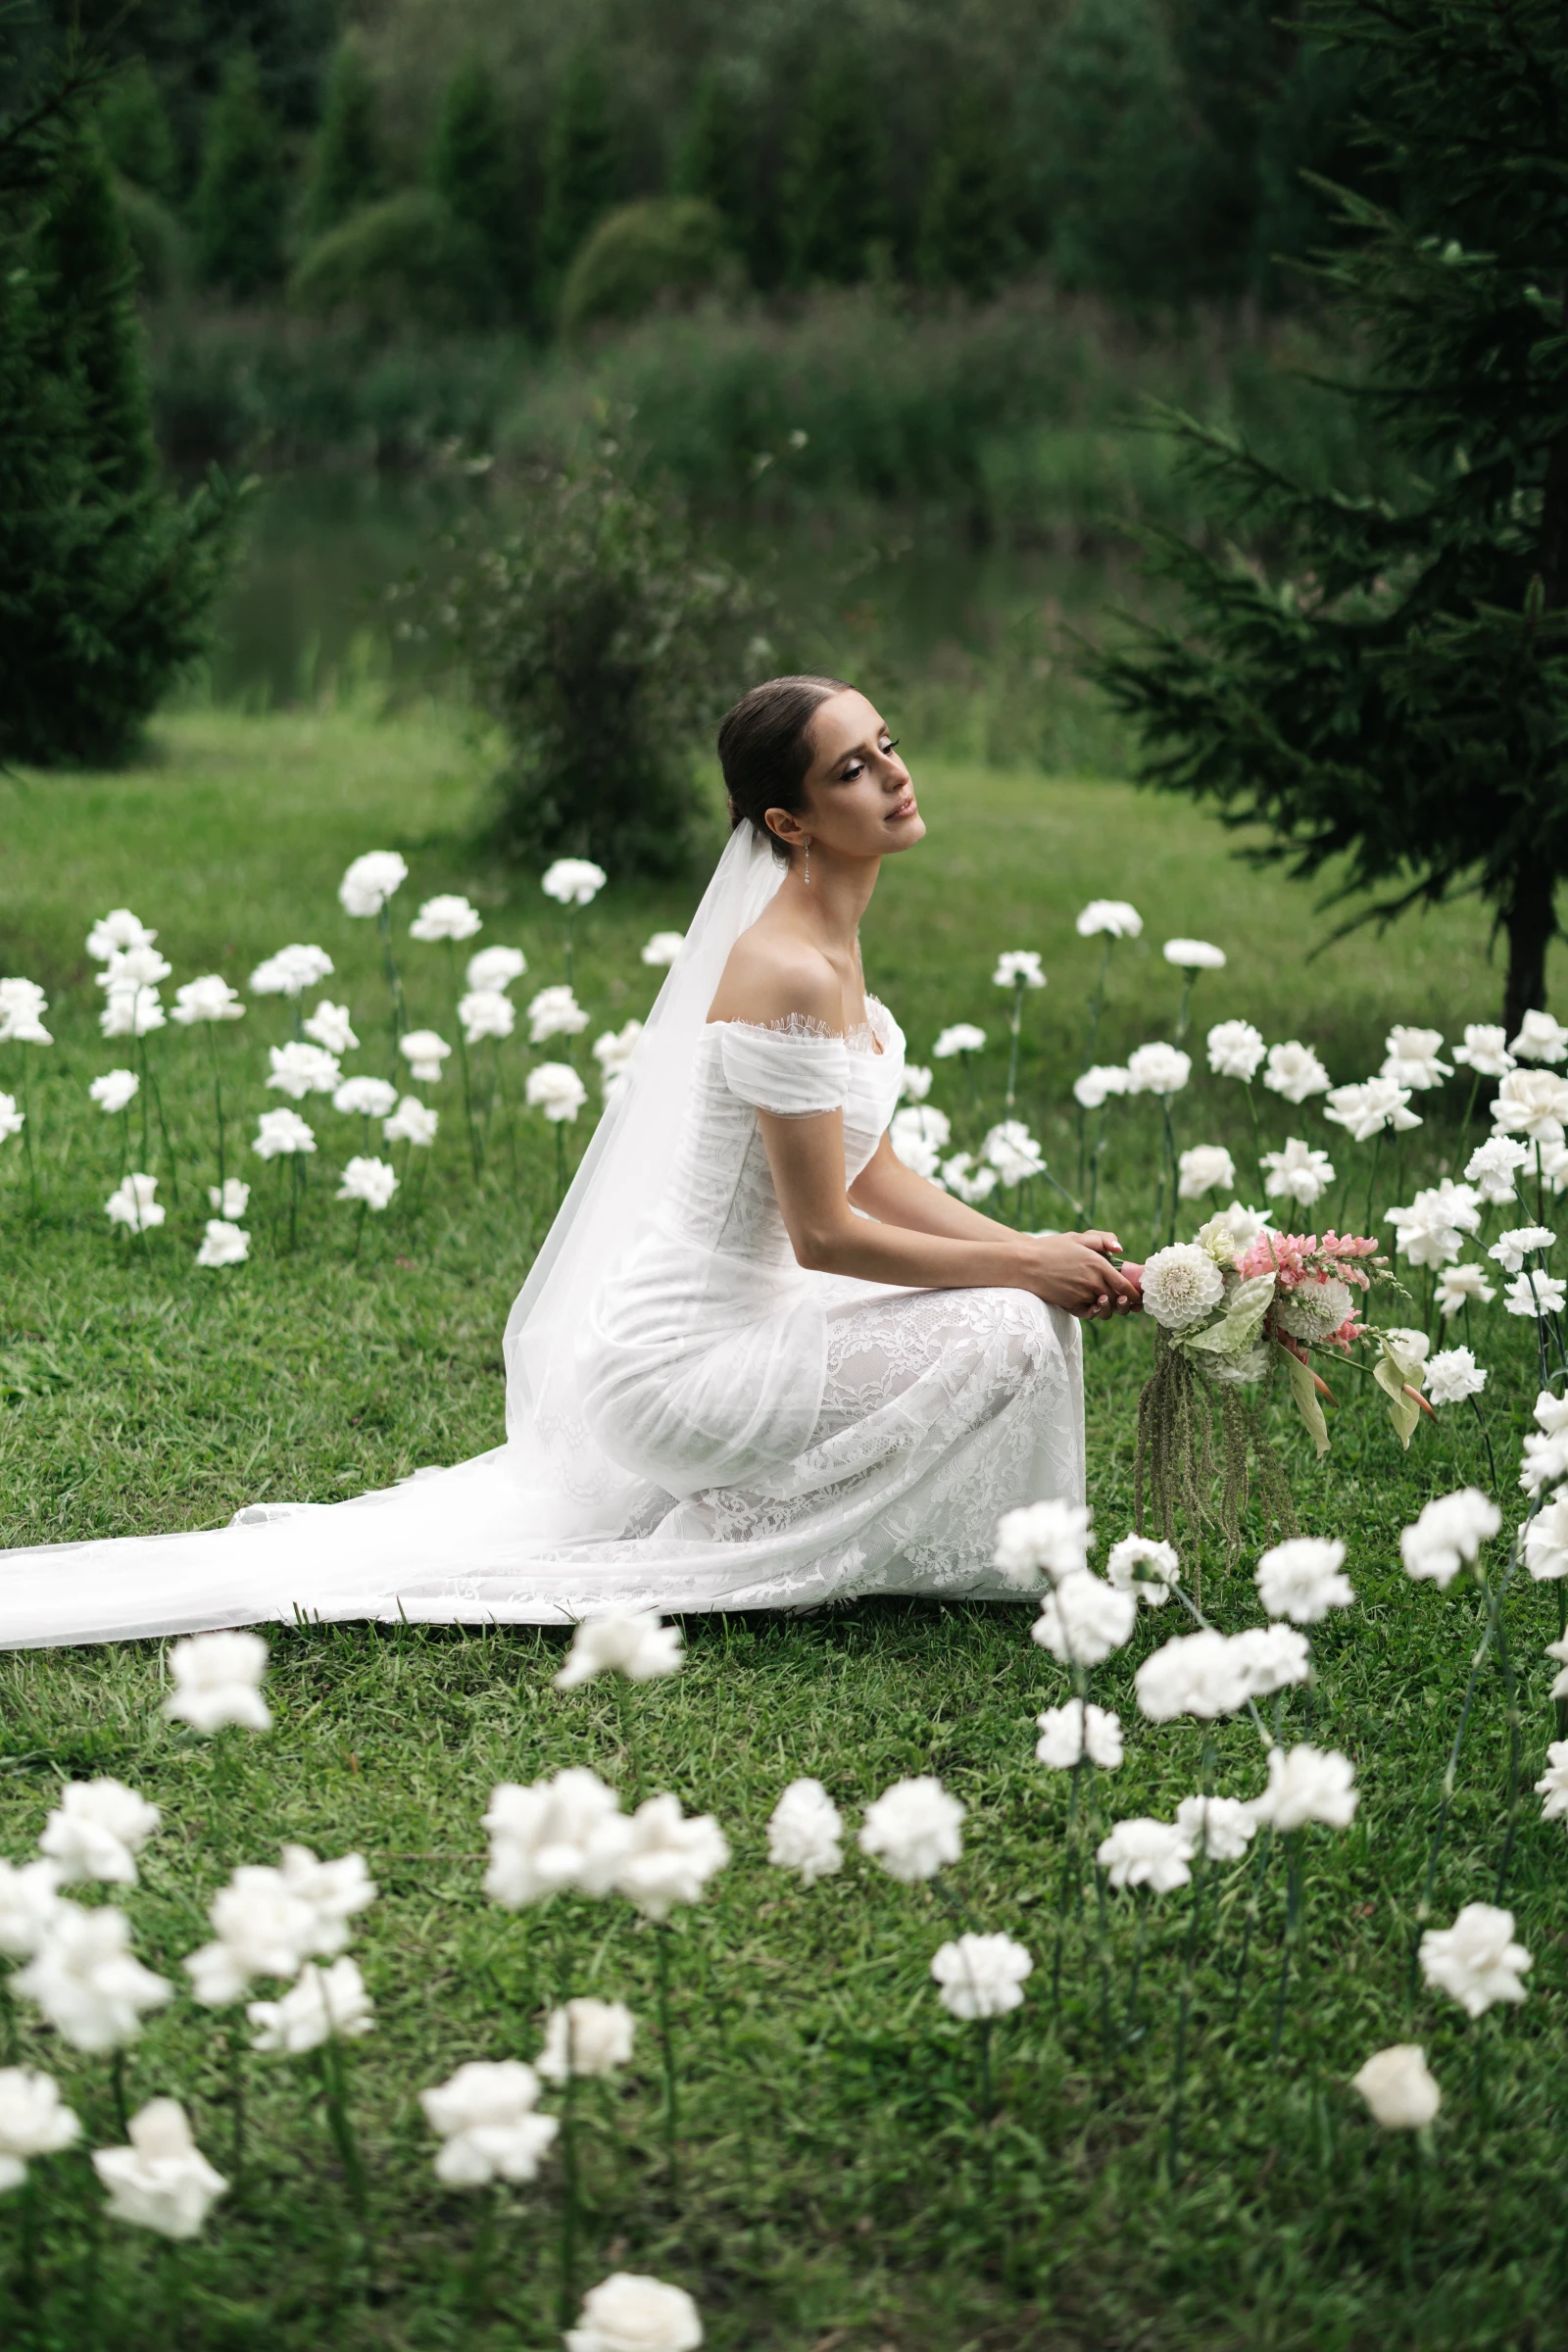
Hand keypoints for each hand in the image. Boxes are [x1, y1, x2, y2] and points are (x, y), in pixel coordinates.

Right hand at [1018, 1233, 1142, 1319]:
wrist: (1024, 1264)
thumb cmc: (1051, 1248)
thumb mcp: (1077, 1237)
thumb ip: (1101, 1239)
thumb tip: (1120, 1250)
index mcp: (1098, 1265)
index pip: (1125, 1285)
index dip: (1136, 1294)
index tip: (1139, 1296)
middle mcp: (1093, 1282)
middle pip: (1119, 1300)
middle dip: (1127, 1303)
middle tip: (1130, 1302)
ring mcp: (1082, 1295)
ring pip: (1105, 1309)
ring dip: (1111, 1308)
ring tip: (1109, 1301)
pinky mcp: (1070, 1306)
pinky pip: (1089, 1314)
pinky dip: (1095, 1312)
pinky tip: (1095, 1305)